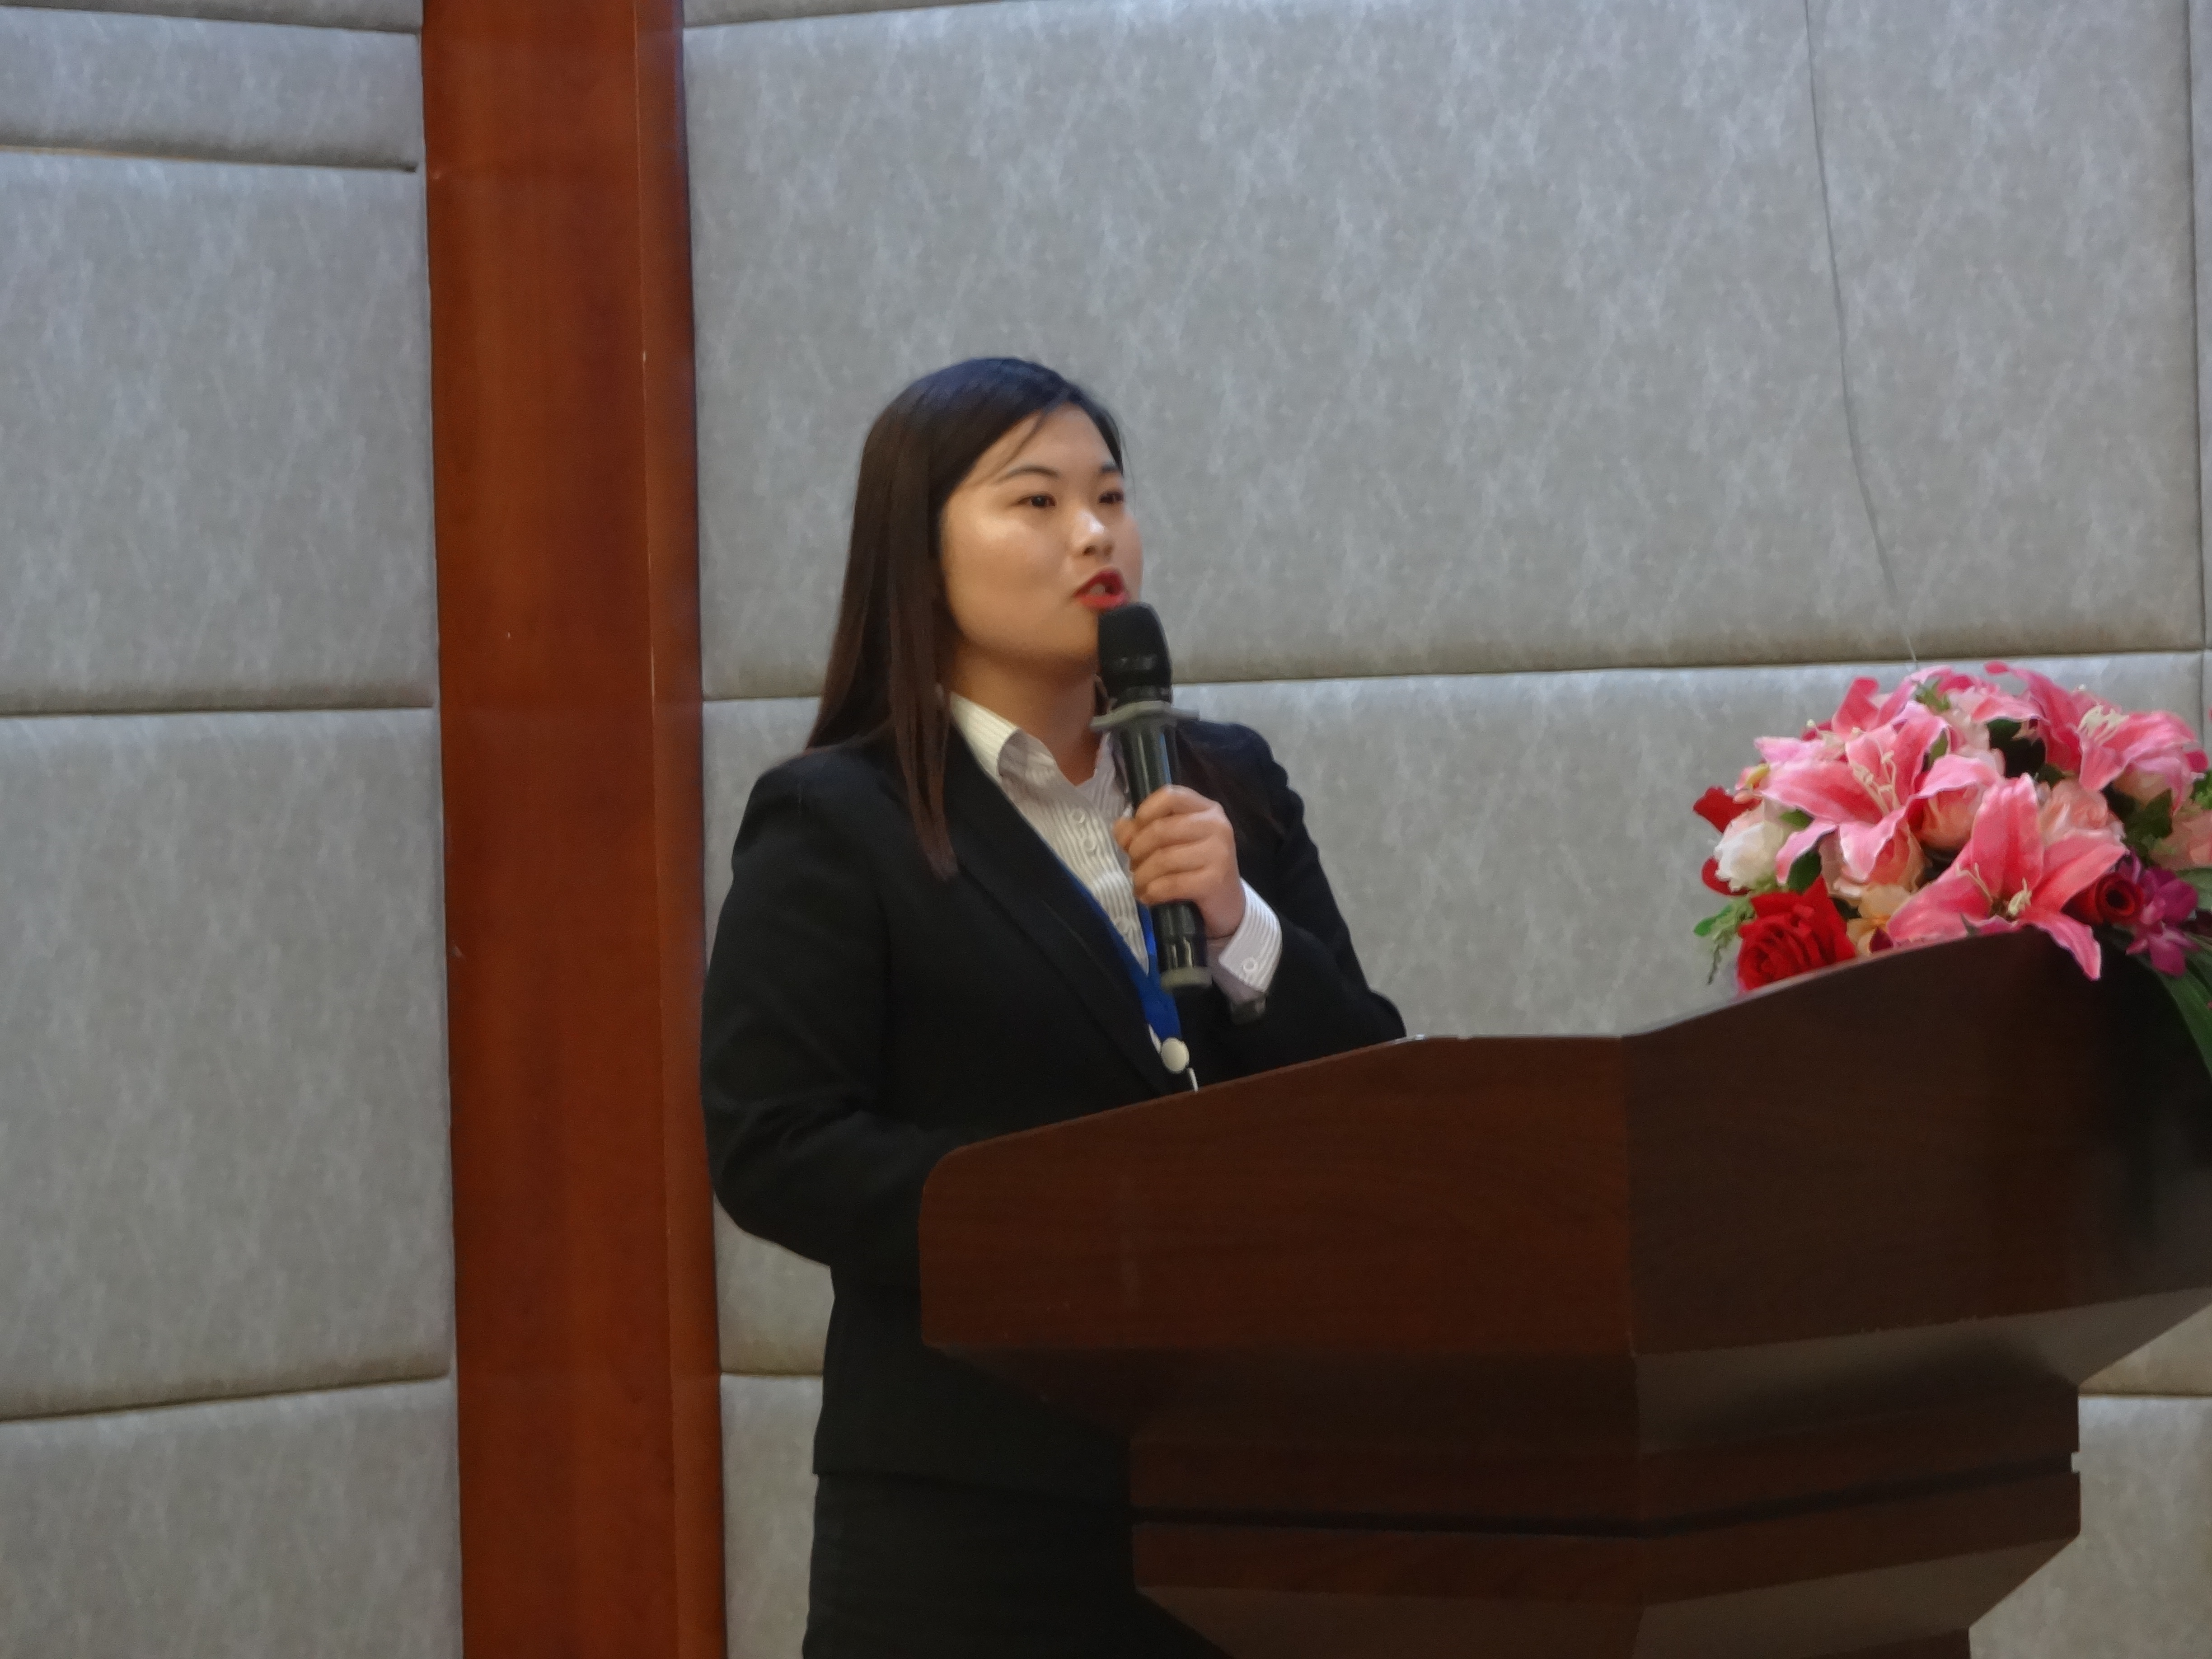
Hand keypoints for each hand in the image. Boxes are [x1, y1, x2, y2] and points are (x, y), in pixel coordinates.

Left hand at [1113, 785, 1245, 942]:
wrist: (1226, 903)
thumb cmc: (1195, 867)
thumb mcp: (1171, 843)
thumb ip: (1143, 830)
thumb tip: (1121, 827)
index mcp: (1206, 809)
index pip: (1170, 797)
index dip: (1144, 813)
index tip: (1134, 834)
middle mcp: (1216, 826)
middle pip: (1160, 830)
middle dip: (1137, 851)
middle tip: (1134, 865)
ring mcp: (1218, 853)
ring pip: (1163, 859)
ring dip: (1141, 876)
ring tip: (1139, 884)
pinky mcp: (1214, 881)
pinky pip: (1171, 884)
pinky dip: (1152, 892)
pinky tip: (1148, 896)